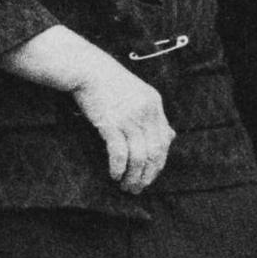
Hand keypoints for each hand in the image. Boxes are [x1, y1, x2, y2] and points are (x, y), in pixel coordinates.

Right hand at [71, 59, 174, 193]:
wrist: (86, 68)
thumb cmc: (109, 83)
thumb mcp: (139, 94)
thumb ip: (154, 115)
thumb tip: (170, 137)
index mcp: (154, 104)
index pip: (164, 142)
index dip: (158, 164)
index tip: (149, 175)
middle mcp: (145, 112)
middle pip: (154, 153)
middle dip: (147, 175)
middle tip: (138, 188)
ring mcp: (129, 117)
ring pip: (139, 157)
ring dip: (133, 176)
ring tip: (126, 187)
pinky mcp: (110, 122)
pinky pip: (120, 153)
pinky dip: (119, 168)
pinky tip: (114, 175)